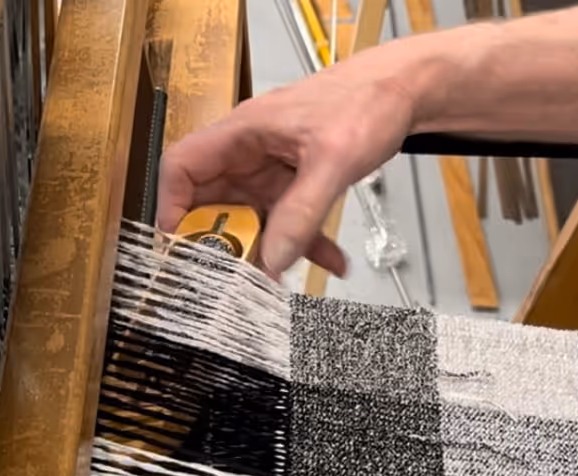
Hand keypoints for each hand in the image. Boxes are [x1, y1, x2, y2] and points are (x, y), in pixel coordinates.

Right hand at [156, 51, 418, 276]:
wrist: (406, 90)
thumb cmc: (367, 99)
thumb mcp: (333, 159)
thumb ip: (302, 214)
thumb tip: (272, 260)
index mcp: (242, 134)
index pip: (182, 168)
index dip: (171, 210)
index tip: (180, 249)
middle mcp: (249, 154)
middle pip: (211, 205)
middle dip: (219, 245)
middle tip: (231, 278)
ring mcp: (270, 172)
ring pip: (250, 223)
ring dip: (265, 255)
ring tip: (278, 283)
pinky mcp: (294, 187)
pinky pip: (288, 226)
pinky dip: (304, 247)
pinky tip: (330, 263)